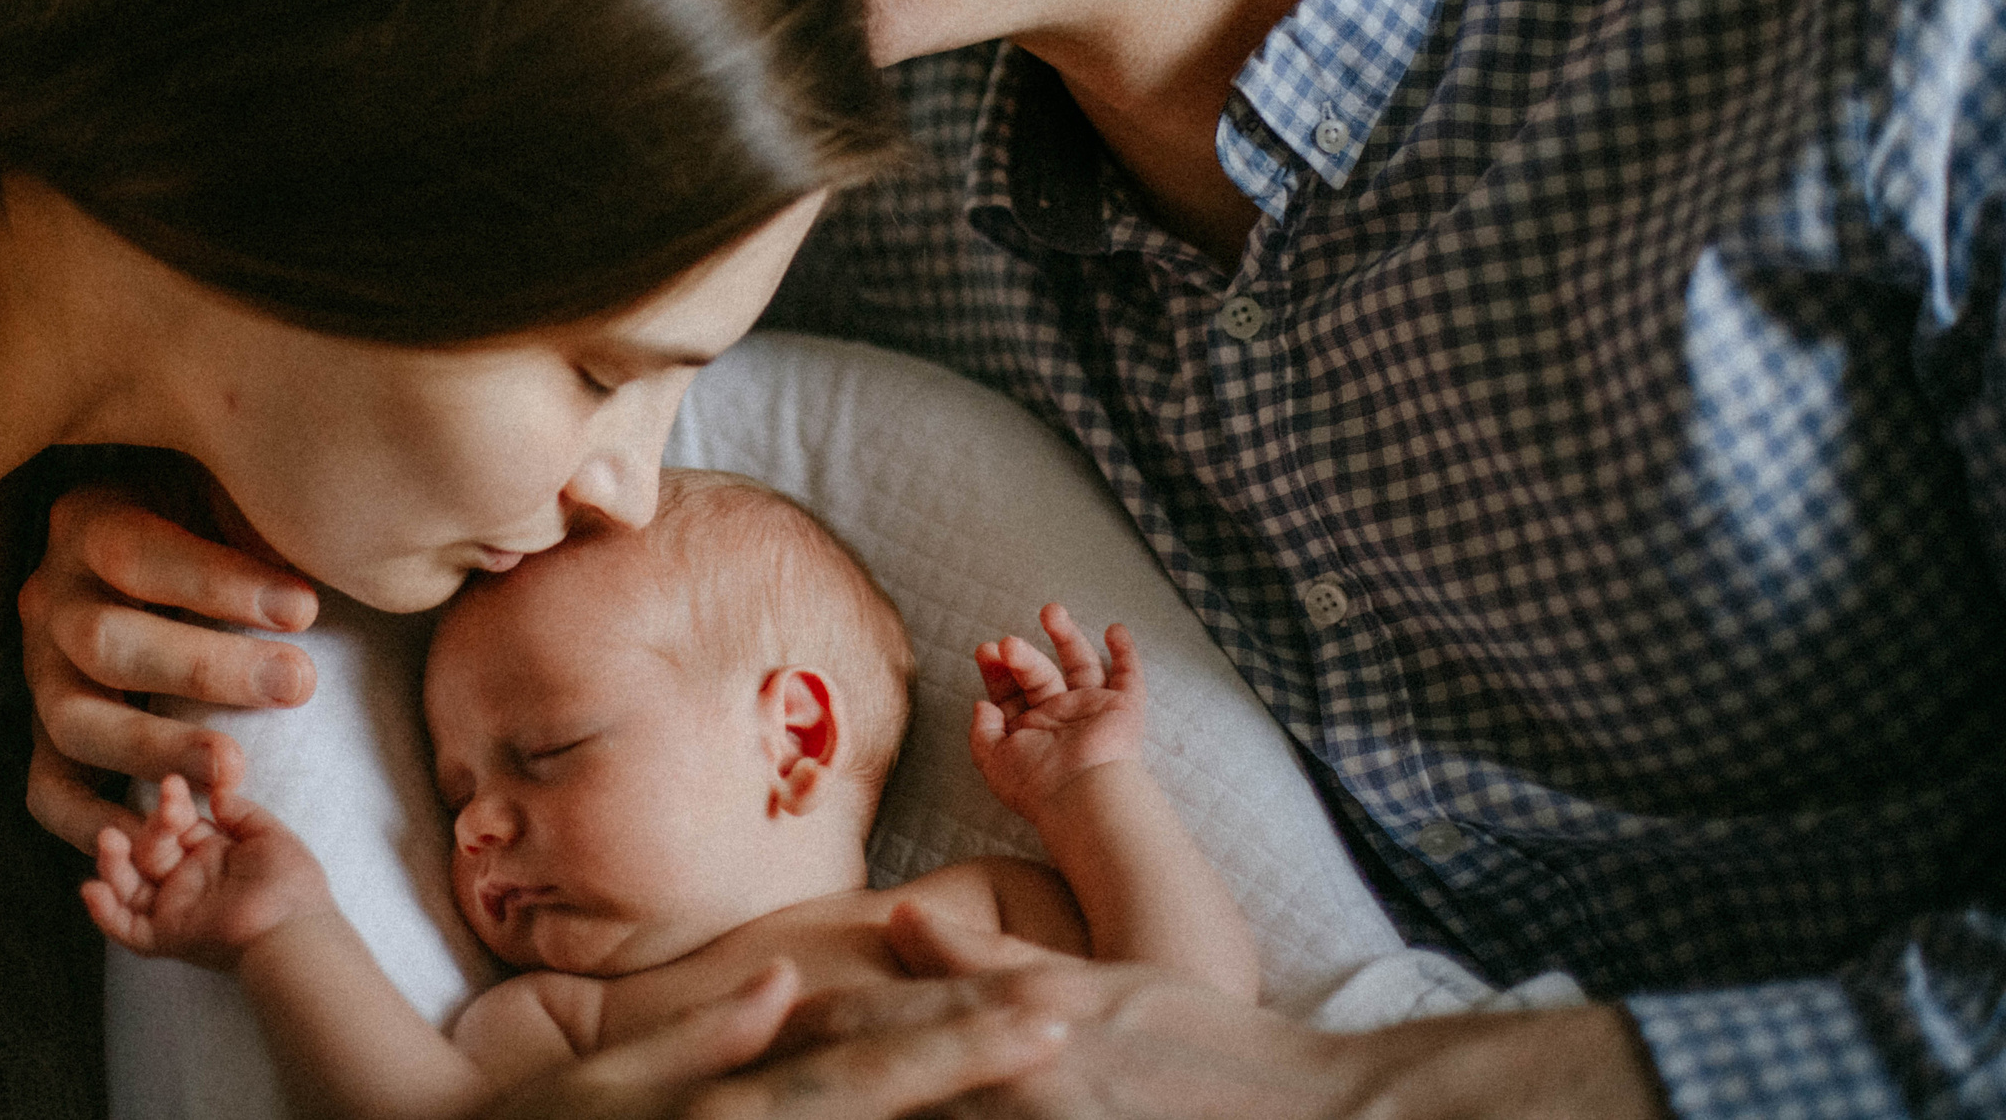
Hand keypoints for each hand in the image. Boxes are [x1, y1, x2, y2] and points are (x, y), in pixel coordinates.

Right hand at [23, 476, 320, 850]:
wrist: (161, 533)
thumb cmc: (209, 511)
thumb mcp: (226, 487)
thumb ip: (256, 509)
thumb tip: (327, 534)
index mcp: (89, 522)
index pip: (137, 553)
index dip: (218, 584)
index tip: (304, 608)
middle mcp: (51, 597)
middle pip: (107, 642)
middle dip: (204, 669)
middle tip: (295, 684)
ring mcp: (40, 671)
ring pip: (76, 721)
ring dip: (156, 750)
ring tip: (233, 771)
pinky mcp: (45, 734)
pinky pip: (48, 788)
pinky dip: (91, 821)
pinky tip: (157, 834)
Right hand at [82, 775, 330, 971]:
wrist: (296, 929)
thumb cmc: (291, 883)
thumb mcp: (268, 835)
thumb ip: (239, 812)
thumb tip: (216, 792)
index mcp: (212, 854)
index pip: (177, 824)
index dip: (171, 805)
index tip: (172, 784)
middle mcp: (188, 881)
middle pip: (149, 851)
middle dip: (149, 829)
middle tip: (164, 813)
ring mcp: (176, 909)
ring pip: (129, 887)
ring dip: (113, 863)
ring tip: (108, 839)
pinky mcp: (169, 937)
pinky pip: (127, 929)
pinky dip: (105, 913)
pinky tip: (91, 889)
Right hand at [475, 960, 1071, 1119]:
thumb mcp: (603, 1086)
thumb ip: (695, 1035)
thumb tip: (784, 981)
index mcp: (726, 1111)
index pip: (858, 1071)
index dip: (954, 1041)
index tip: (1042, 1014)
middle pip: (882, 1106)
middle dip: (982, 1072)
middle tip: (1075, 1037)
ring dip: (955, 1114)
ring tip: (1048, 1079)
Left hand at [802, 905, 1670, 1119]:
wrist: (1313, 1110)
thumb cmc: (1200, 1045)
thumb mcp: (1094, 981)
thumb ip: (990, 956)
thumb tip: (901, 919)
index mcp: (1008, 1020)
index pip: (865, 1019)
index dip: (785, 1024)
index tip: (717, 1025)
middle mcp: (1006, 1078)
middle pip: (866, 1080)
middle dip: (786, 1082)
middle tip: (705, 1083)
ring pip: (907, 1116)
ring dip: (838, 1109)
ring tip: (748, 1111)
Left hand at [970, 605, 1145, 820]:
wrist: (1081, 794)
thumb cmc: (1036, 784)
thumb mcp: (993, 761)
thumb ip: (982, 733)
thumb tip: (982, 705)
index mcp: (1030, 732)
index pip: (1010, 693)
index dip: (996, 671)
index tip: (986, 650)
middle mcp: (1061, 719)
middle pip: (1040, 674)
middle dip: (1021, 655)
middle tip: (1009, 643)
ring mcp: (1092, 711)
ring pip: (1081, 665)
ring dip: (1066, 636)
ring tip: (1050, 610)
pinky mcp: (1123, 709)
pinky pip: (1129, 676)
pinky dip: (1126, 653)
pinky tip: (1115, 629)